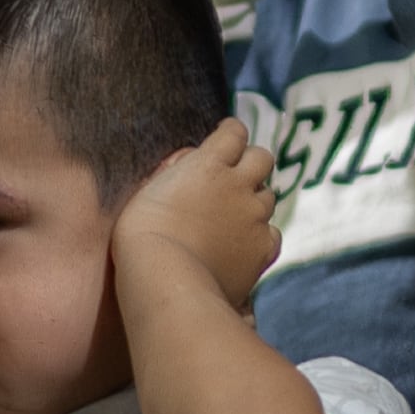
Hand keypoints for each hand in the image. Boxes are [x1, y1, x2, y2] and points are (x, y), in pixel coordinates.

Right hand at [113, 118, 280, 309]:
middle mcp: (238, 185)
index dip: (231, 133)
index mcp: (208, 164)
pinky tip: (244, 245)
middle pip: (262, 158)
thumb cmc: (142, 236)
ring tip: (233, 218)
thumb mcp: (148, 190)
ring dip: (254, 201)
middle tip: (235, 177)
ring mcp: (254, 217)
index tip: (226, 137)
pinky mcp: (263, 249)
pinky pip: (272, 234)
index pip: (234, 133)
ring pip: (269, 197)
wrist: (165, 280)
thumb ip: (176, 172)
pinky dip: (261, 236)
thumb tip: (190, 164)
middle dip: (251, 163)